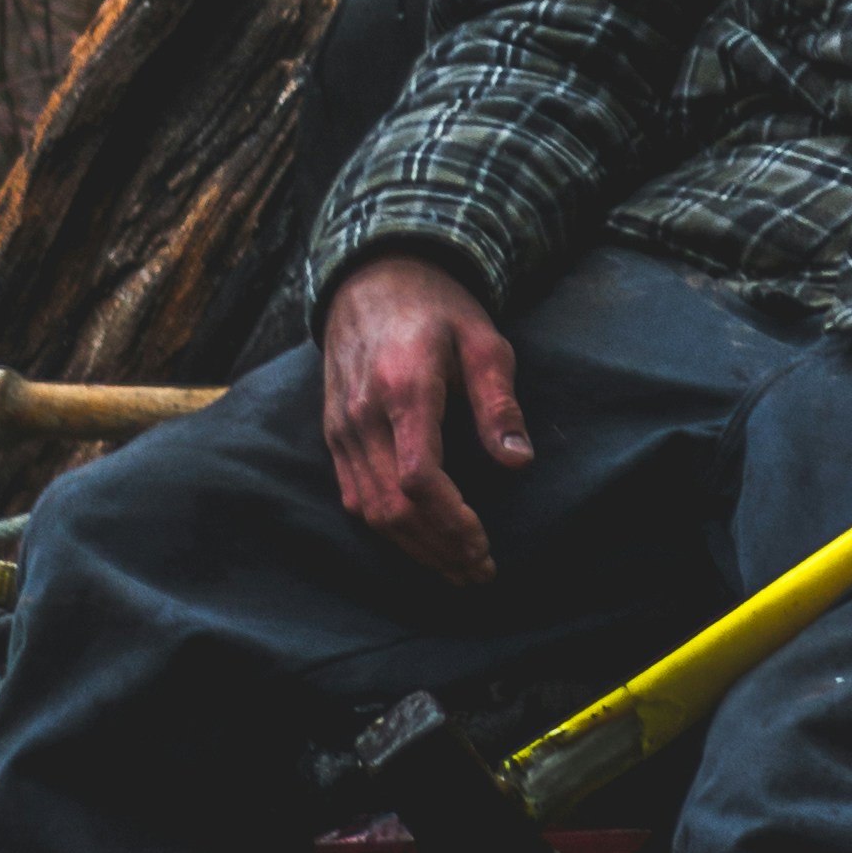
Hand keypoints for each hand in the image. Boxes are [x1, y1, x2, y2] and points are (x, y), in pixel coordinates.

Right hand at [320, 254, 529, 585]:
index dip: (452, 521)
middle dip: (439, 549)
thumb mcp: (483, 340)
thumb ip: (499, 402)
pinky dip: (386, 528)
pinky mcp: (334, 434)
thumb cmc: (437, 310)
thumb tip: (517, 462)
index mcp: (405, 389)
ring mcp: (342, 427)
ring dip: (414, 549)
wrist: (371, 280)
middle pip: (394, 506)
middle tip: (479, 572)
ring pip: (371, 510)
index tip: (483, 545)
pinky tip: (419, 543)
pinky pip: (353, 495)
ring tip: (456, 568)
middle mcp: (364, 415)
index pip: (419, 477)